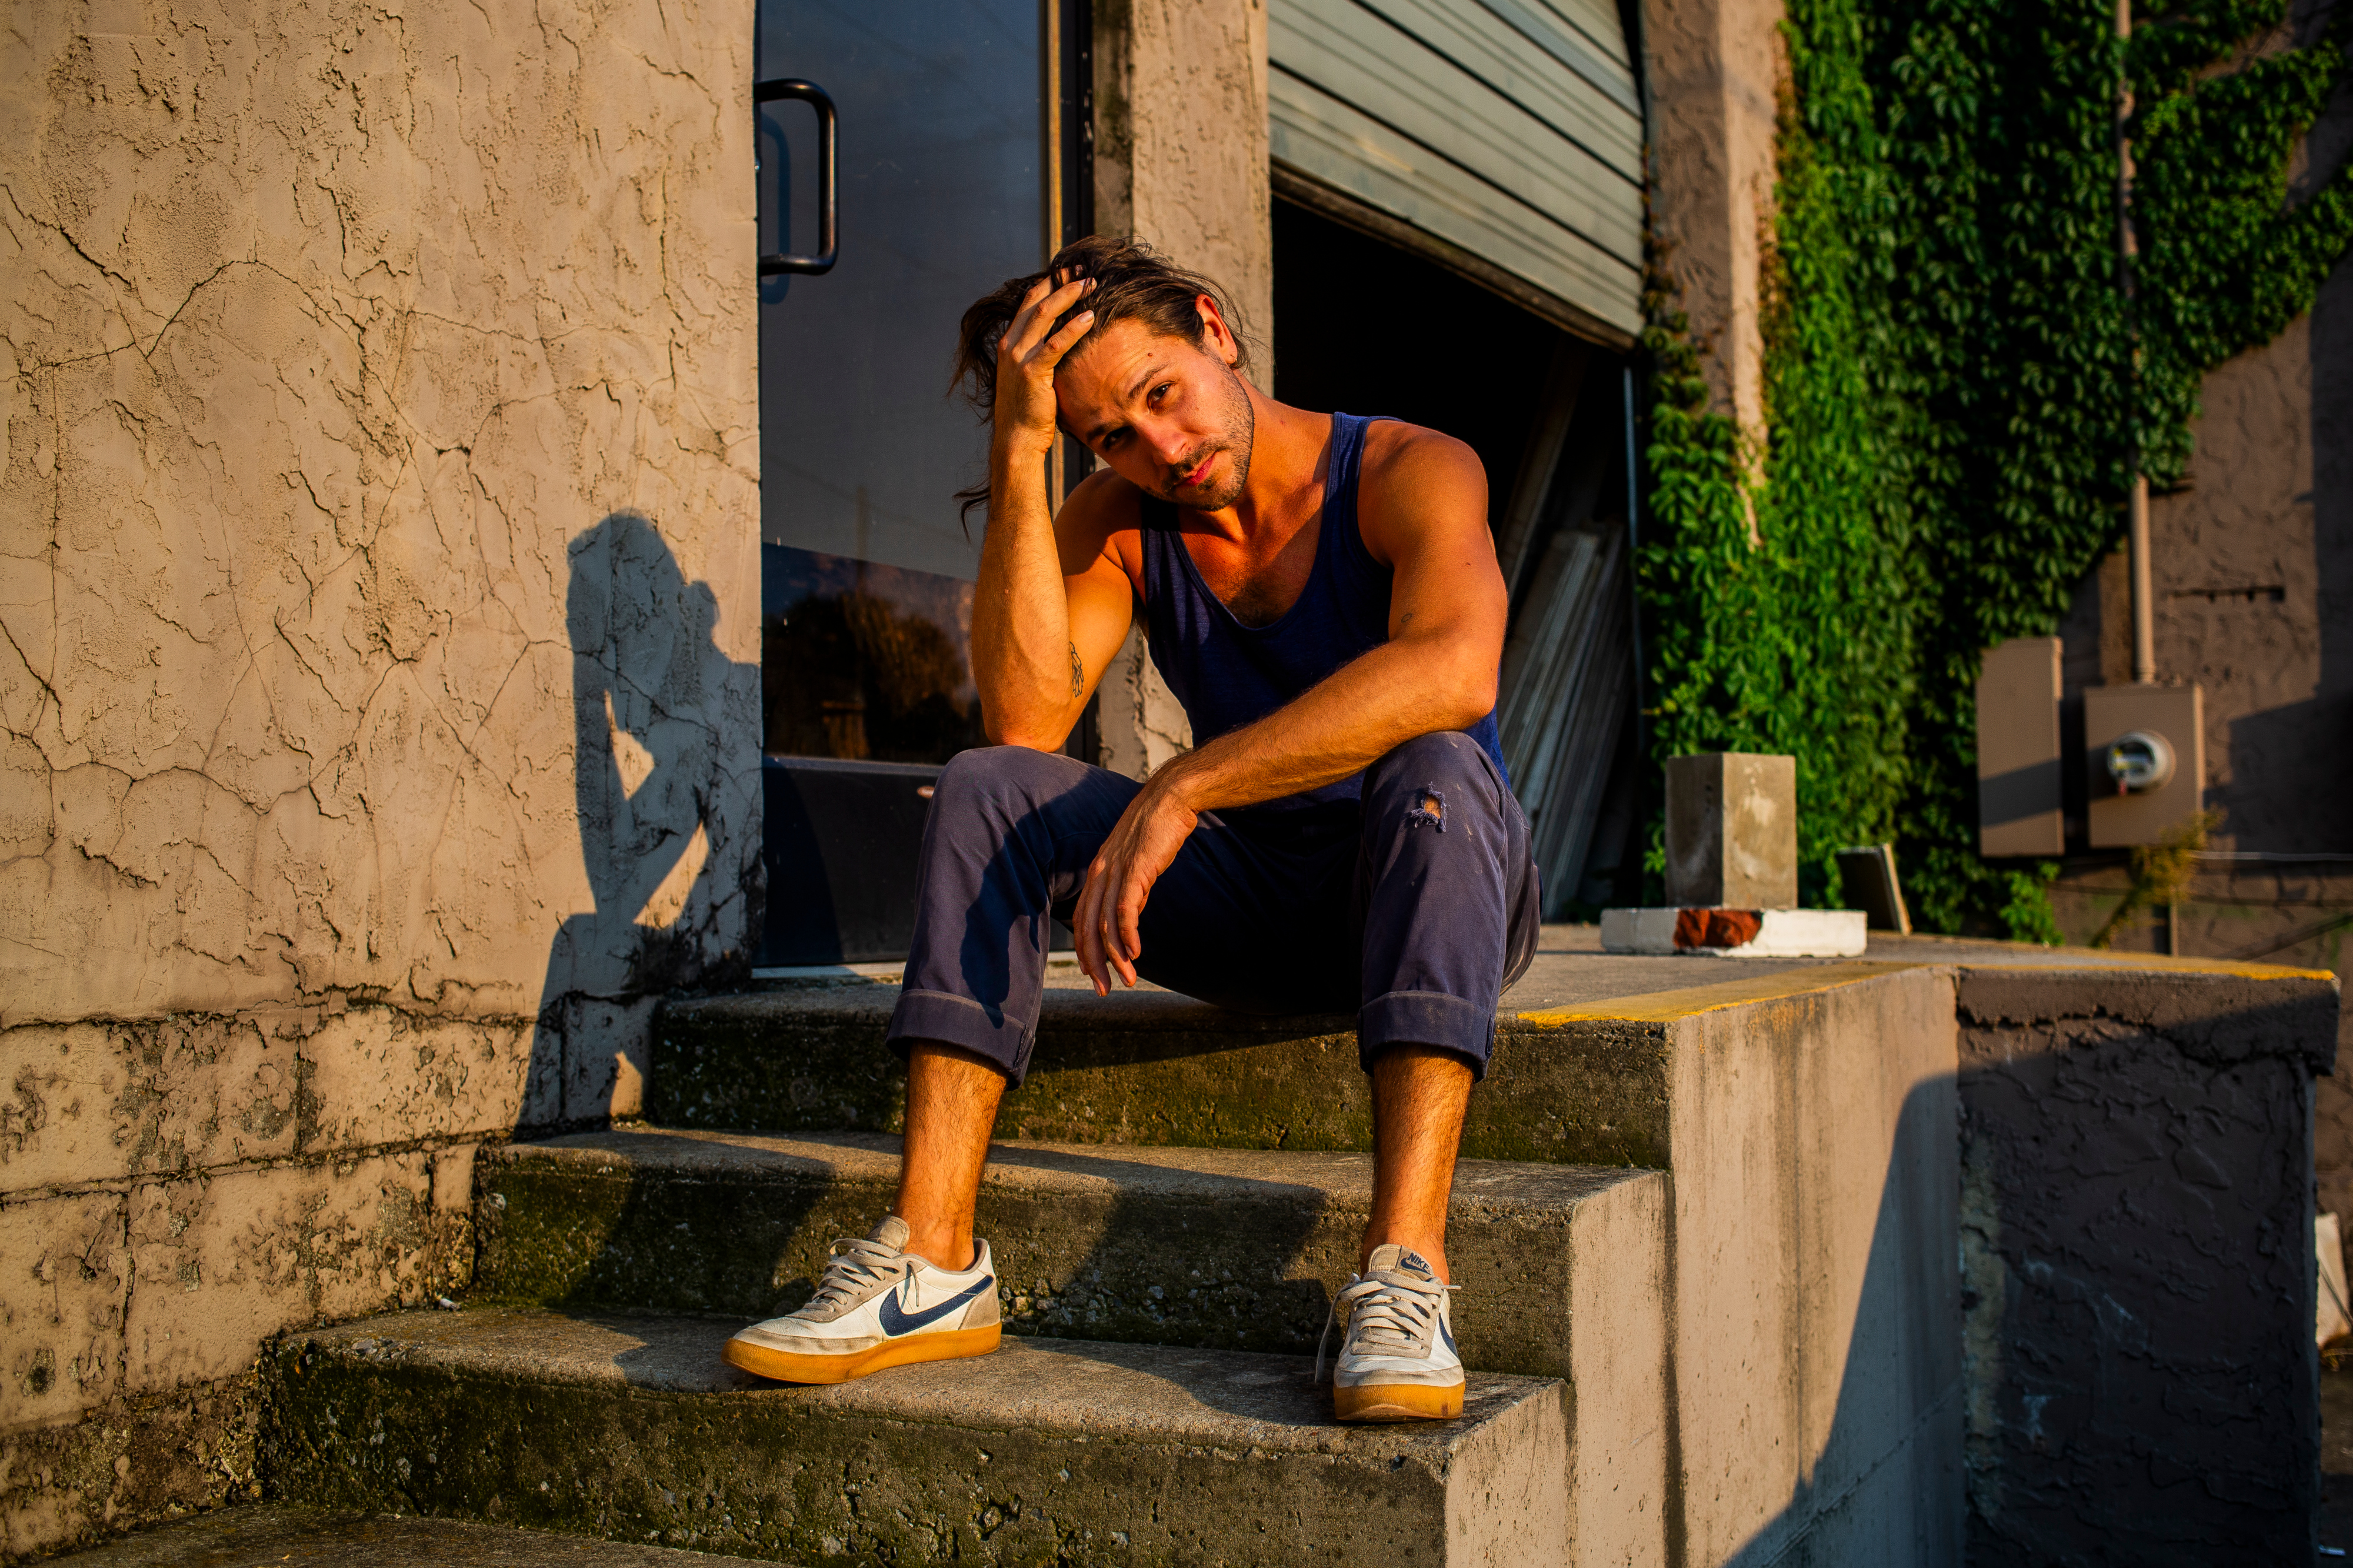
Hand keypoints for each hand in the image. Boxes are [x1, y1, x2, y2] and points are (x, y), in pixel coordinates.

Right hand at [994, 272, 1096, 454]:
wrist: (1016, 438)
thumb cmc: (1028, 410)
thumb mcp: (1031, 375)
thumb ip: (1040, 355)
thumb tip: (1063, 343)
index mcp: (1009, 342)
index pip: (1028, 303)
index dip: (1048, 284)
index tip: (1068, 272)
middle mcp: (1010, 345)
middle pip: (1036, 302)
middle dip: (1060, 283)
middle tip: (1083, 272)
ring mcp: (1018, 357)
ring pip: (1044, 316)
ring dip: (1068, 297)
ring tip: (1089, 285)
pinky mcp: (1032, 372)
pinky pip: (1056, 344)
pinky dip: (1073, 328)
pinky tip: (1090, 318)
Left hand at [1073, 776, 1198, 994]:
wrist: (1170, 799)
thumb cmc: (1157, 829)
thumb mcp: (1138, 864)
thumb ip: (1132, 889)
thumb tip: (1131, 915)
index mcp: (1097, 872)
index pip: (1082, 919)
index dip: (1084, 949)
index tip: (1093, 974)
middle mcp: (1100, 873)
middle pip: (1087, 927)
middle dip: (1094, 963)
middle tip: (1103, 989)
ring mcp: (1115, 871)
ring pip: (1105, 923)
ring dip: (1116, 957)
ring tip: (1127, 981)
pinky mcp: (1135, 869)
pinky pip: (1125, 909)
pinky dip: (1128, 935)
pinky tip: (1135, 954)